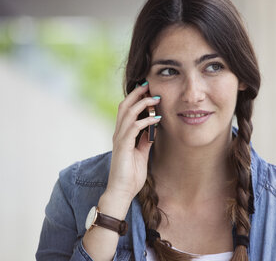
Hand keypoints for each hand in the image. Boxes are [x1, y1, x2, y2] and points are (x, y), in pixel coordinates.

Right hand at [106, 82, 160, 204]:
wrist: (122, 192)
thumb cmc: (131, 175)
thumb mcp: (141, 153)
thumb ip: (145, 140)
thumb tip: (153, 128)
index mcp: (122, 134)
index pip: (127, 110)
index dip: (136, 98)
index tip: (149, 90)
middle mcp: (118, 133)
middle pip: (125, 105)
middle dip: (137, 93)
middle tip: (150, 85)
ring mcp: (119, 139)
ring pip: (128, 113)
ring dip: (143, 103)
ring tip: (155, 98)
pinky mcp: (123, 146)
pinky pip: (134, 128)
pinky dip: (146, 121)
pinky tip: (157, 118)